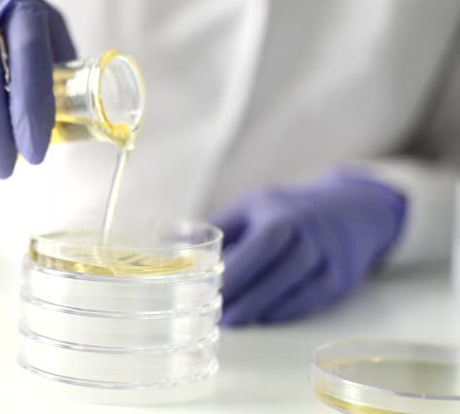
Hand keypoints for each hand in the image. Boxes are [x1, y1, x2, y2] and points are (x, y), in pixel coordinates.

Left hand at [212, 171, 405, 324]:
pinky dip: (285, 311)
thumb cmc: (284, 211)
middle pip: (277, 272)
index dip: (235, 271)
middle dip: (245, 296)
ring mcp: (329, 257)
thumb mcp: (251, 205)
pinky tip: (263, 317)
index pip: (258, 246)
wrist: (347, 210)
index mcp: (282, 214)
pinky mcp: (339, 278)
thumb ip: (218, 226)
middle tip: (217, 314)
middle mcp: (310, 235)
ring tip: (234, 320)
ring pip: (294, 289)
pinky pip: (311, 300)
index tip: (209, 288)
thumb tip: (177, 248)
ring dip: (262, 308)